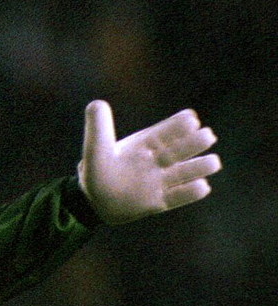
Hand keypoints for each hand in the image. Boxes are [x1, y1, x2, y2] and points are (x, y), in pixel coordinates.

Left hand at [79, 100, 220, 224]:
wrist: (92, 202)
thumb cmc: (95, 172)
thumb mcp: (95, 149)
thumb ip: (97, 128)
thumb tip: (96, 104)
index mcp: (147, 143)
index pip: (168, 130)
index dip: (180, 125)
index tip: (191, 121)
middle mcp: (159, 160)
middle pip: (183, 148)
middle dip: (197, 142)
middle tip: (207, 137)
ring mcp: (161, 181)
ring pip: (188, 171)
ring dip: (202, 166)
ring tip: (213, 162)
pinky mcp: (161, 202)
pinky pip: (182, 197)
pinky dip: (192, 192)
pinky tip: (201, 186)